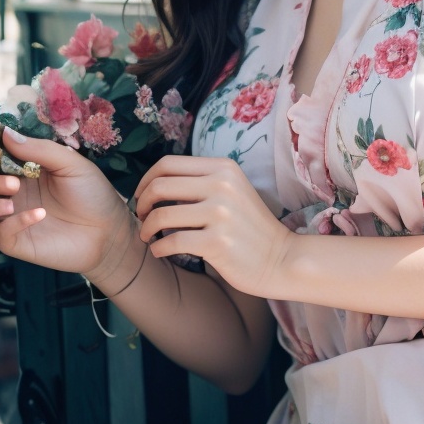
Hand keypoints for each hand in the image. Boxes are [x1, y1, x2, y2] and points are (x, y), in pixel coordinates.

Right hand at [0, 125, 133, 283]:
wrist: (111, 231)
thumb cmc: (92, 194)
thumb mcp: (69, 163)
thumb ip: (38, 149)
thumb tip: (5, 133)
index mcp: (20, 173)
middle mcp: (11, 196)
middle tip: (12, 182)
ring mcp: (11, 220)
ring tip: (11, 201)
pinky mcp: (17, 244)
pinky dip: (14, 223)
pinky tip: (40, 215)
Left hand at [133, 155, 290, 299]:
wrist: (281, 259)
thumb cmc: (250, 227)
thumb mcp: (232, 190)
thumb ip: (201, 182)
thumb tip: (156, 184)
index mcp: (223, 168)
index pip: (168, 163)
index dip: (146, 180)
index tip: (142, 196)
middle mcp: (222, 186)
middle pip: (159, 186)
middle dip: (142, 204)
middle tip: (141, 218)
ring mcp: (220, 214)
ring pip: (161, 216)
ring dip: (146, 229)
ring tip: (148, 237)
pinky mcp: (217, 243)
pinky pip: (171, 242)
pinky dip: (158, 249)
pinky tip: (160, 252)